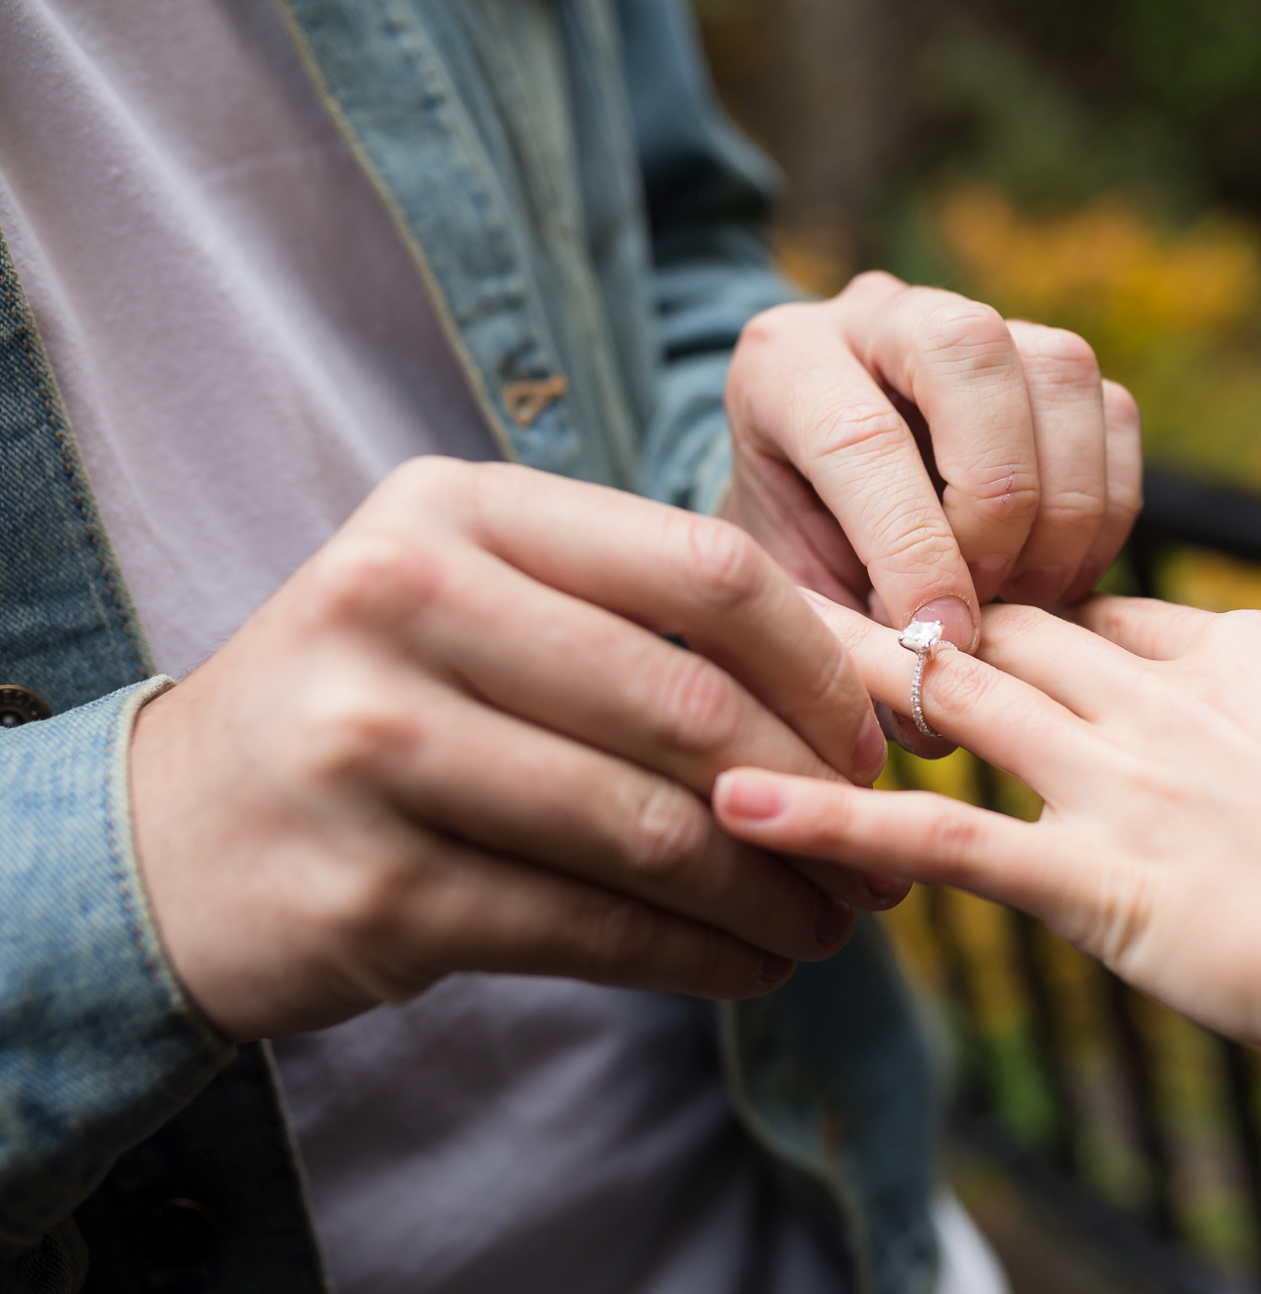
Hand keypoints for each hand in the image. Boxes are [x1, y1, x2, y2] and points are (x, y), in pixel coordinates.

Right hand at [130, 459, 897, 1042]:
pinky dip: (697, 955)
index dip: (821, 668)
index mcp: (456, 509)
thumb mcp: (480, 610)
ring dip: (771, 894)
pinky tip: (748, 966)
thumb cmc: (377, 707)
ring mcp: (374, 743)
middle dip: (818, 798)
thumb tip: (853, 704)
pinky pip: (590, 925)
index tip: (875, 746)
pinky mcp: (372, 886)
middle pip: (690, 705)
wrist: (167, 838)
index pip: (704, 570)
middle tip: (879, 859)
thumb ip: (637, 625)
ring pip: (651, 827)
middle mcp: (404, 600)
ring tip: (829, 924)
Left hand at [711, 595, 1260, 1044]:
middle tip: (820, 596)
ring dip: (849, 673)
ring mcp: (1126, 780)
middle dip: (918, 612)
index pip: (1104, 611)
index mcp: (1241, 651)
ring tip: (745, 653)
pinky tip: (747, 806)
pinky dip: (839, 821)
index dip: (1028, 612)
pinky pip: (947, 842)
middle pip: (1011, 629)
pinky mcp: (1102, 879)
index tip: (975, 618)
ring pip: (958, 697)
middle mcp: (1166, 694)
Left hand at [720, 272, 1141, 667]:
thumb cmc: (797, 553)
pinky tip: (1061, 572)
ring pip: (1059, 367)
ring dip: (1063, 503)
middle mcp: (878, 315)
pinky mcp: (1047, 359)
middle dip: (997, 497)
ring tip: (1027, 594)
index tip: (942, 638)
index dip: (912, 547)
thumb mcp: (790, 591)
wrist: (815, 499)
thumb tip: (929, 704)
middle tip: (987, 597)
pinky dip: (1105, 507)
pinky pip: (1114, 411)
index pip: (861, 435)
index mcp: (782, 364)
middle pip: (971, 351)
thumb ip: (844, 637)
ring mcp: (975, 323)